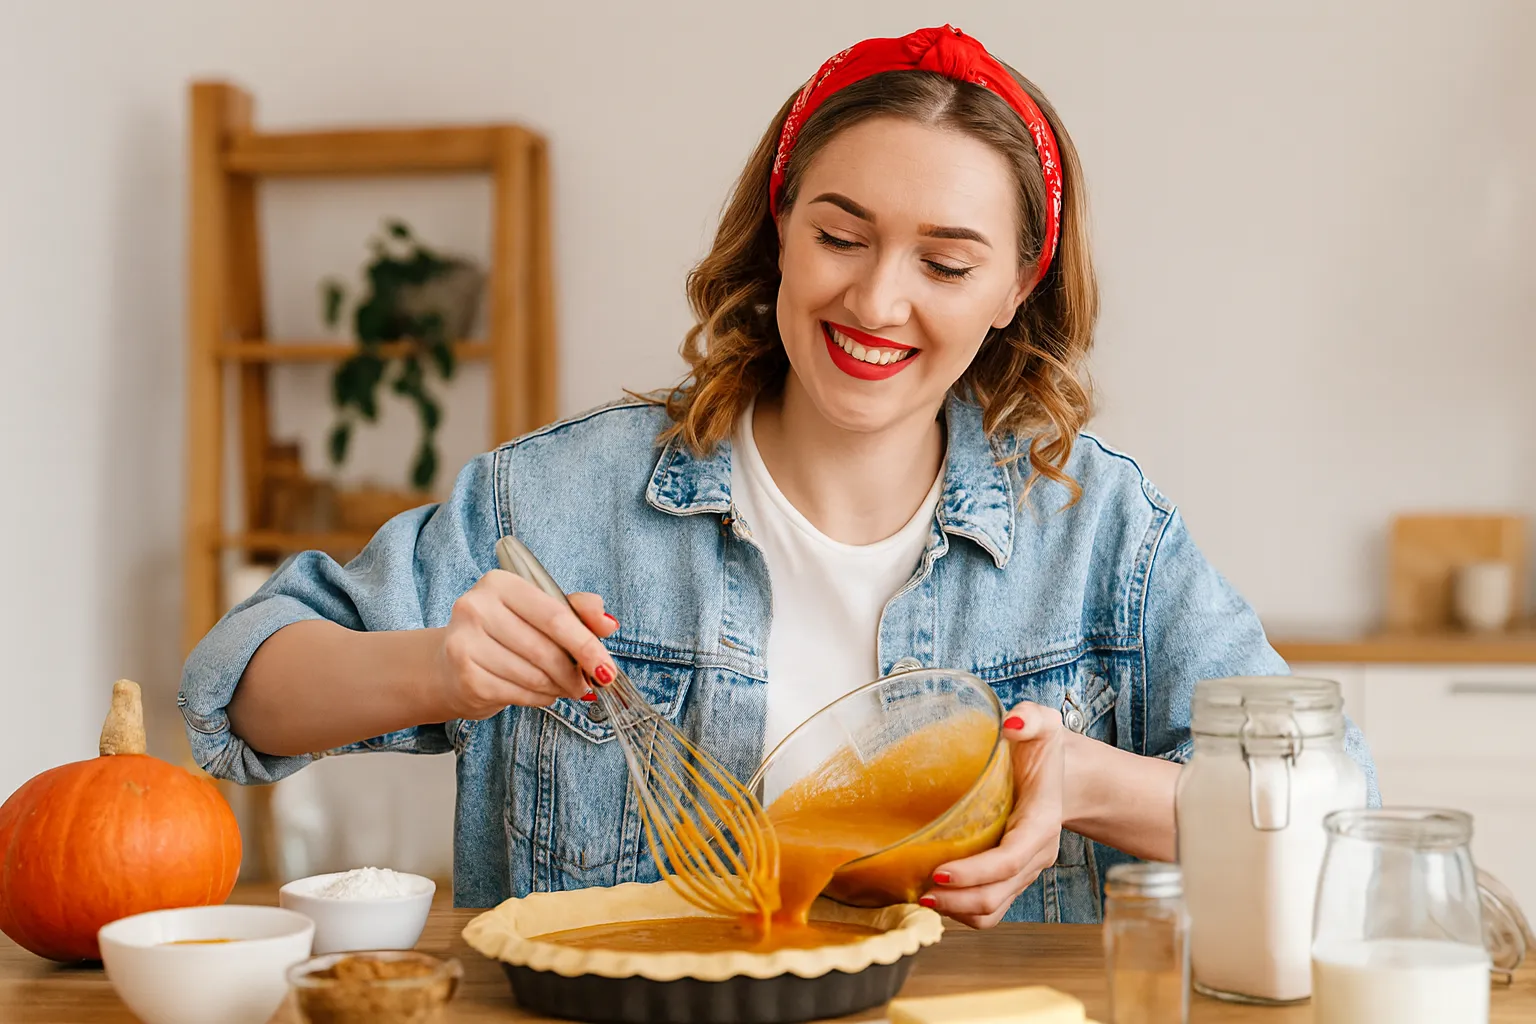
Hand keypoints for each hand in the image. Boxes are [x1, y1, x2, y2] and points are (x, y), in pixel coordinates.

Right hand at [433, 570, 620, 719]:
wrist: (448, 666)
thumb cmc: (501, 634)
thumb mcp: (538, 612)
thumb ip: (576, 611)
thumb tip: (608, 623)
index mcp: (499, 583)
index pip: (555, 616)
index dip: (587, 645)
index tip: (606, 668)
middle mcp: (476, 607)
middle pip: (546, 650)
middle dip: (575, 673)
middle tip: (587, 684)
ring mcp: (465, 643)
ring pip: (535, 675)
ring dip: (558, 687)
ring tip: (561, 686)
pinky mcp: (465, 677)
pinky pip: (519, 694)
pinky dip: (539, 698)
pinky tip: (538, 692)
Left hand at [921, 701, 1065, 927]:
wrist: (1061, 775)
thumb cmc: (1043, 749)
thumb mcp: (1043, 724)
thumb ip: (1030, 717)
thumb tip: (1011, 722)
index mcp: (1041, 821)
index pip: (1011, 858)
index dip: (976, 872)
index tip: (939, 871)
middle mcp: (1036, 853)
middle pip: (998, 893)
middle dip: (958, 899)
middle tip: (919, 890)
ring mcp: (1024, 870)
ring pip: (993, 909)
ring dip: (957, 911)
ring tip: (922, 897)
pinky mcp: (1012, 877)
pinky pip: (990, 907)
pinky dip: (962, 910)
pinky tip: (936, 896)